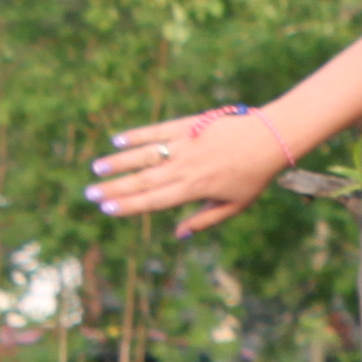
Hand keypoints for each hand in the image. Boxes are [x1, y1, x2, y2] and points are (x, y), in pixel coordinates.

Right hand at [87, 107, 282, 237]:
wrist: (271, 137)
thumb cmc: (255, 175)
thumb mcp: (235, 205)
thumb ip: (204, 220)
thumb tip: (178, 235)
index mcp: (195, 189)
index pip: (154, 200)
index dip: (129, 206)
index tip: (107, 210)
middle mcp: (185, 168)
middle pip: (143, 180)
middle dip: (115, 188)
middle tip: (89, 193)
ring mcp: (184, 145)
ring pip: (145, 155)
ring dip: (119, 162)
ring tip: (97, 168)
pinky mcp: (188, 125)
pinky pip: (157, 131)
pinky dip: (137, 135)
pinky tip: (118, 140)